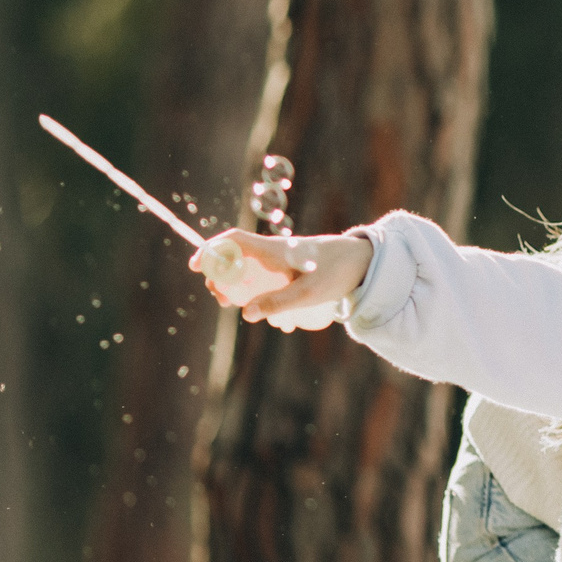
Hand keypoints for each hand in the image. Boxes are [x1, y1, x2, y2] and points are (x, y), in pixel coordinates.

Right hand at [192, 229, 372, 328]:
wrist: (366, 263)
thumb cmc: (339, 272)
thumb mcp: (310, 292)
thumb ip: (278, 302)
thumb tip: (246, 314)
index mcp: (274, 249)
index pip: (233, 240)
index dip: (211, 249)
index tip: (195, 266)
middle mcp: (275, 252)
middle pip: (237, 261)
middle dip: (224, 280)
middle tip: (223, 301)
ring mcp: (283, 262)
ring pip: (253, 275)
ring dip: (245, 293)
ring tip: (248, 311)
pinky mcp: (293, 272)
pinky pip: (271, 284)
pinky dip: (267, 298)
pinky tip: (281, 321)